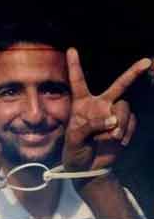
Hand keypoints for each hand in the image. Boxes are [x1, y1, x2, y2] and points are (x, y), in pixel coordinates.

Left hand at [63, 48, 150, 171]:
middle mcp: (100, 105)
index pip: (78, 81)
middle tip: (146, 62)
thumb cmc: (75, 152)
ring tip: (112, 138)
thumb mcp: (74, 139)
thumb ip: (90, 126)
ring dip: (120, 122)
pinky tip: (118, 143)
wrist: (88, 169)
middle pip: (118, 86)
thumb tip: (112, 119)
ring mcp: (114, 115)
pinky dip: (126, 132)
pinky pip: (132, 123)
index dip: (76, 65)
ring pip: (124, 108)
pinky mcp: (125, 127)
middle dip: (132, 73)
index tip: (71, 49)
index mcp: (81, 104)